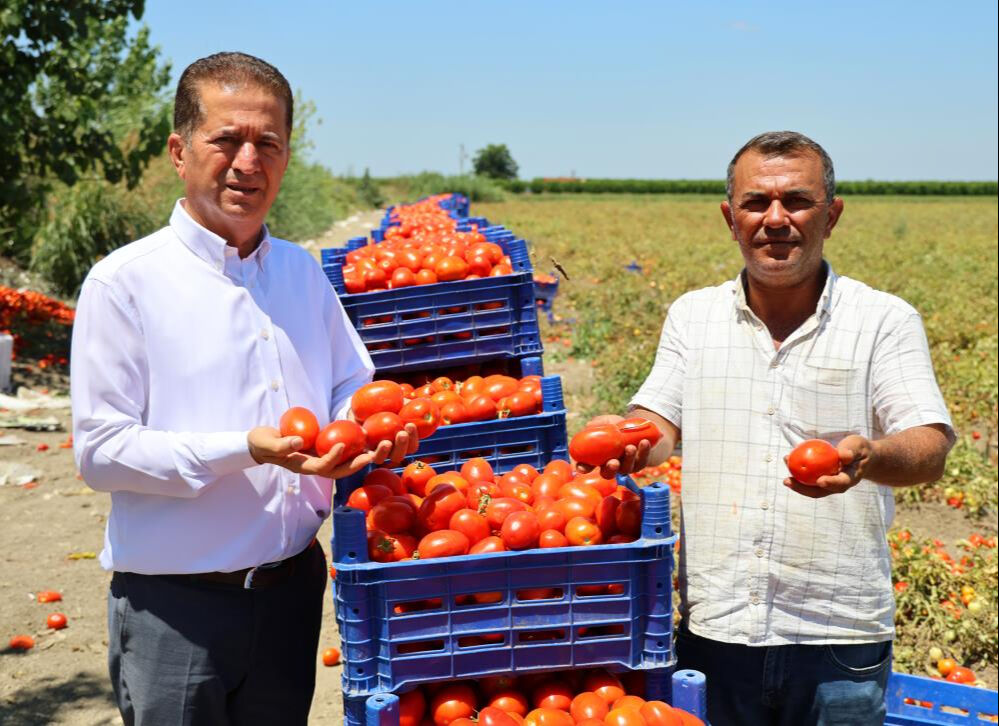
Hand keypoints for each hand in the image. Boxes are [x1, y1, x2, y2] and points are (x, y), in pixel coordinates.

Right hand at [248, 423, 418, 478]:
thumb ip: (282, 444)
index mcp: (302, 466)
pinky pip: (339, 453)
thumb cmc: (262, 443)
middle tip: (370, 455)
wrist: (260, 443)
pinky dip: (352, 449)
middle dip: (355, 465)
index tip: (342, 444)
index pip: (322, 467)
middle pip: (338, 471)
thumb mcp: (268, 443)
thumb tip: (299, 442)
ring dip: (357, 459)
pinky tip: (364, 439)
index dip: (333, 458)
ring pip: (342, 464)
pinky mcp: (320, 451)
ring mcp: (317, 459)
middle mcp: (313, 466)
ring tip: (373, 450)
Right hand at [573, 414, 650, 477]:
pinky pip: (642, 460)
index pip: (587, 466)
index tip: (582, 467)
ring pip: (626, 468)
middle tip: (613, 462)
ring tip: (631, 447)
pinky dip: (643, 451)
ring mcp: (625, 466)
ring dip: (628, 458)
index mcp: (598, 457)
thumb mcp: (608, 422)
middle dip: (610, 469)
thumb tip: (590, 424)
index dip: (583, 468)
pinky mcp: (640, 464)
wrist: (638, 428)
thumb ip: (599, 423)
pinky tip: (644, 442)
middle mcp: (611, 465)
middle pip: (608, 473)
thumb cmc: (618, 426)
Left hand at [783, 434, 873, 498]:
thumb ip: (851, 451)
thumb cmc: (860, 449)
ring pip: (811, 488)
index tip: (820, 480)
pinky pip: (808, 478)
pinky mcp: (822, 479)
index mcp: (850, 479)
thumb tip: (842, 456)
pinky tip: (788, 461)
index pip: (841, 483)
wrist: (861, 456)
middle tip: (787, 481)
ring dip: (796, 483)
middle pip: (820, 491)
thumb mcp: (858, 446)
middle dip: (802, 489)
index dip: (830, 483)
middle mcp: (838, 485)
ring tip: (784, 475)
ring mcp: (829, 484)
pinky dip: (798, 473)